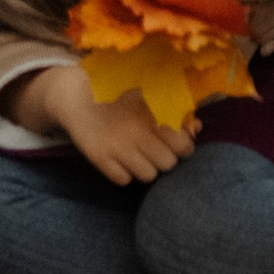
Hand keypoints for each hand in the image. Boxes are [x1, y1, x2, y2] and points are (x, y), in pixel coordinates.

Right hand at [13, 60, 193, 185]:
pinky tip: (120, 158)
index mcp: (152, 110)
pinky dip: (125, 172)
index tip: (174, 141)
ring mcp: (116, 145)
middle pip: (168, 163)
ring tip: (138, 153)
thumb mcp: (149, 94)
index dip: (182, 146)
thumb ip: (176, 110)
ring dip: (146, 167)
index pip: (183, 145)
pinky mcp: (98, 157)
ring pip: (148, 175)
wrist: (76, 95)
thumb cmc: (120, 94)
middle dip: (165, 157)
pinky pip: (124, 180)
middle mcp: (135, 129)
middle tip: (155, 148)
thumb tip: (197, 127)